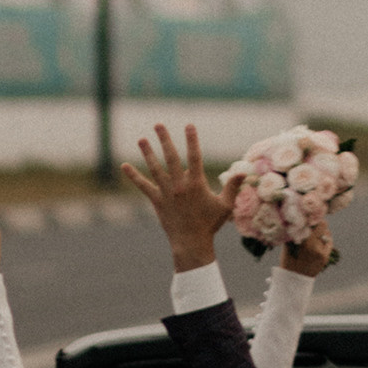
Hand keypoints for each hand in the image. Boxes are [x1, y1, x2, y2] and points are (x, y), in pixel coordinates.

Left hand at [120, 123, 231, 270]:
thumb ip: (233, 187)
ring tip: (141, 139)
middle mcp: (179, 185)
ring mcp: (166, 192)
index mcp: (196, 183)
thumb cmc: (210, 224)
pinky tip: (124, 166)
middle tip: (158, 124)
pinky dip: (133, 176)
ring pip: (155, 168)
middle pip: (171, 157)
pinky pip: (143, 186)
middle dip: (164, 139)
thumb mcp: (225, 205)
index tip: (189, 125)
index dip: (192, 140)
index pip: (194, 156)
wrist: (191, 242)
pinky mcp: (156, 201)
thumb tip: (243, 171)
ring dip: (148, 153)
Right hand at [281, 216, 335, 279]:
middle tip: (314, 223)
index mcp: (303, 240)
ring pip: (326, 233)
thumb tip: (303, 217)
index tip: (310, 214)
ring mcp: (321, 252)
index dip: (312, 216)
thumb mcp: (289, 243)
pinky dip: (325, 240)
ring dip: (322, 232)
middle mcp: (313, 245)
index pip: (313, 221)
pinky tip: (319, 242)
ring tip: (315, 235)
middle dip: (318, 223)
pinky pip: (329, 242)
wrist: (294, 279)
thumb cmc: (289, 258)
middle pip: (322, 225)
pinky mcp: (325, 257)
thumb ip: (296, 231)